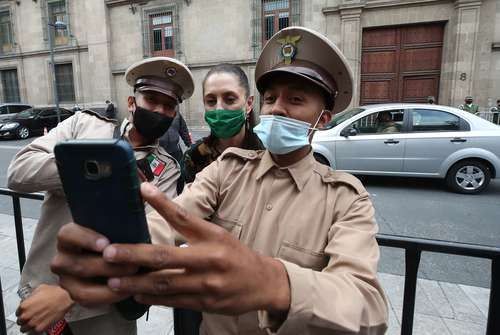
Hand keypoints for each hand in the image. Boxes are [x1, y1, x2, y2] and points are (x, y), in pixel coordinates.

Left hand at [16, 284, 72, 332]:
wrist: (66, 298)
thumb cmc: (55, 293)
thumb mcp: (40, 288)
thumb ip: (31, 296)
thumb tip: (30, 298)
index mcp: (24, 305)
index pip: (17, 312)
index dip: (22, 311)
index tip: (25, 311)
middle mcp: (27, 315)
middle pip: (19, 321)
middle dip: (24, 319)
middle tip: (29, 316)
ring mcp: (33, 323)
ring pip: (24, 329)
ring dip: (27, 325)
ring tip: (32, 322)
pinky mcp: (41, 328)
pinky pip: (33, 332)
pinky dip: (35, 329)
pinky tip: (39, 324)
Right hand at [50, 224, 138, 305]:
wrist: (118, 261)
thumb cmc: (116, 240)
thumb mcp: (116, 231)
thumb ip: (117, 228)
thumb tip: (132, 221)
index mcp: (68, 237)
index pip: (67, 235)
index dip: (85, 239)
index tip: (106, 244)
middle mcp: (62, 258)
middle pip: (78, 264)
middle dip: (107, 267)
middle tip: (132, 265)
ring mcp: (66, 279)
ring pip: (81, 288)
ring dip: (109, 286)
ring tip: (131, 280)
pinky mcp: (75, 295)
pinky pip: (89, 301)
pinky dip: (109, 297)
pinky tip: (127, 291)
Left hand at [101, 182, 290, 314]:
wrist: (264, 283)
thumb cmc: (237, 256)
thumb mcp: (219, 236)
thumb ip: (192, 229)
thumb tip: (162, 214)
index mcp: (213, 237)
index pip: (184, 217)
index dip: (162, 203)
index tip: (142, 189)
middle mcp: (210, 258)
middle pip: (165, 256)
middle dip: (134, 255)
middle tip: (109, 252)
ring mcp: (207, 283)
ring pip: (164, 283)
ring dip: (136, 282)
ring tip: (113, 280)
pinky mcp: (205, 303)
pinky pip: (173, 301)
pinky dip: (152, 299)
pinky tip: (136, 295)